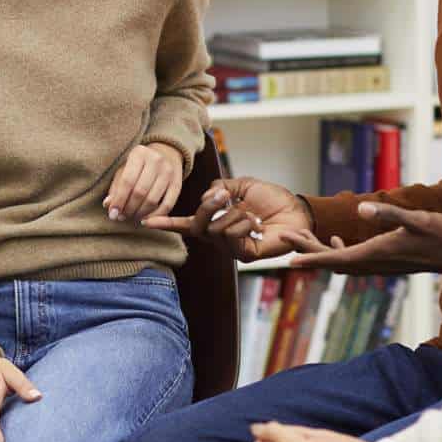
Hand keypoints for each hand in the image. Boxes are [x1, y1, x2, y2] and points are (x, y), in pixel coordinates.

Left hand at [104, 143, 184, 223]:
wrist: (165, 155)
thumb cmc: (138, 167)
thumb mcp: (124, 171)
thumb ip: (115, 188)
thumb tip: (108, 205)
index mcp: (139, 153)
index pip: (127, 181)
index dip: (119, 200)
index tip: (112, 214)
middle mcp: (156, 160)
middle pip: (140, 192)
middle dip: (129, 209)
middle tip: (122, 217)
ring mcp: (169, 171)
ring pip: (153, 200)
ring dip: (140, 214)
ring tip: (132, 218)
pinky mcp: (178, 183)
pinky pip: (167, 205)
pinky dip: (155, 216)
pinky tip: (146, 219)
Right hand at [142, 176, 314, 261]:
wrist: (296, 211)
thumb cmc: (271, 199)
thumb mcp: (241, 186)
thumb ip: (220, 189)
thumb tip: (205, 198)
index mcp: (215, 220)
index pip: (186, 224)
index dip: (166, 223)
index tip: (145, 222)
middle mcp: (219, 237)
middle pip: (198, 224)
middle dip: (208, 208)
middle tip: (223, 197)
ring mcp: (230, 248)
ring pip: (216, 229)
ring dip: (235, 215)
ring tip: (253, 214)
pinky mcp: (243, 254)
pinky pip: (232, 236)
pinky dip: (244, 223)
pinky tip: (257, 223)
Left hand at [286, 202, 441, 274]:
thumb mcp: (417, 219)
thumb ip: (388, 214)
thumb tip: (360, 209)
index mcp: (376, 254)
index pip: (336, 259)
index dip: (313, 258)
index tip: (290, 259)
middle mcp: (374, 263)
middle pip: (332, 261)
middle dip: (308, 250)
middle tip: (284, 237)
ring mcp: (380, 264)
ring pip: (341, 261)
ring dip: (319, 252)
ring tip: (300, 238)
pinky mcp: (385, 260)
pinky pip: (353, 260)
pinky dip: (338, 252)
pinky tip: (335, 241)